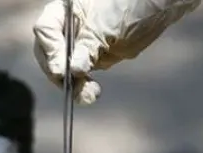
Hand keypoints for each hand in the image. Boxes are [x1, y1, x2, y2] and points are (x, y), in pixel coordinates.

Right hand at [33, 0, 201, 103]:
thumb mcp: (105, 26)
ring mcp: (76, 46)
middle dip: (60, 72)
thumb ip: (87, 47)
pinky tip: (91, 94)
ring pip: (63, 71)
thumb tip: (73, 70)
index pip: (46, 30)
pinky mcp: (89, 61)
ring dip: (73, 86)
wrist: (156, 10)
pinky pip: (79, 79)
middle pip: (49, 54)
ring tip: (88, 95)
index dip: (51, 50)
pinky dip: (83, 89)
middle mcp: (65, 29)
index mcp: (64, 11)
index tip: (60, 70)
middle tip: (71, 83)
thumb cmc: (129, 6)